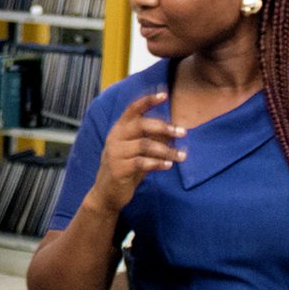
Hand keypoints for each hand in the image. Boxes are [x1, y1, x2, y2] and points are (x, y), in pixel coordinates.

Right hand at [89, 91, 181, 211]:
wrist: (106, 194)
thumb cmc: (125, 169)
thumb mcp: (137, 151)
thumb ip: (151, 139)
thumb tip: (174, 129)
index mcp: (119, 129)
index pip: (132, 109)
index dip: (148, 101)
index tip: (164, 95)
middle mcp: (115, 138)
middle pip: (141, 124)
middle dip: (164, 127)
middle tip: (182, 132)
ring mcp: (115, 153)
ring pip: (144, 145)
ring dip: (166, 150)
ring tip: (181, 156)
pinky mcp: (119, 169)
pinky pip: (142, 163)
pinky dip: (158, 163)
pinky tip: (168, 165)